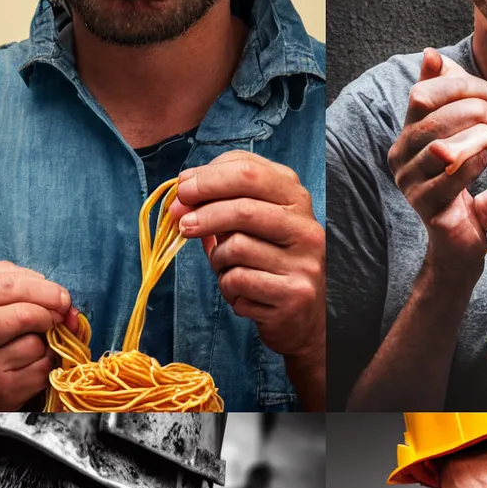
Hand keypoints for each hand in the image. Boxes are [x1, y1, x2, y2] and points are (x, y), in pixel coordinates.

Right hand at [0, 261, 81, 408]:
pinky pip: (42, 370)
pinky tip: (30, 362)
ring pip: (37, 344)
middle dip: (52, 311)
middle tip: (59, 314)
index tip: (59, 295)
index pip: (8, 285)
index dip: (43, 288)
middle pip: (26, 314)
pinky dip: (46, 363)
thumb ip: (12, 281)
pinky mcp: (2, 392)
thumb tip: (59, 296)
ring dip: (46, 340)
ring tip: (30, 342)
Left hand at [170, 152, 322, 365]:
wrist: (299, 317)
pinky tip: (238, 292)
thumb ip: (221, 204)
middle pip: (244, 206)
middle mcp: (306, 226)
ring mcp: (304, 261)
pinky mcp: (294, 294)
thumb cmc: (265, 262)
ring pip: (237, 246)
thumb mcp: (250, 226)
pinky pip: (238, 280)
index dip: (208, 177)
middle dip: (204, 212)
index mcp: (294, 198)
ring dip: (217, 259)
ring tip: (225, 267)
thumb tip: (181, 196)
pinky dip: (227, 286)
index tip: (183, 188)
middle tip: (181, 221)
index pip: (249, 170)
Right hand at [388, 48, 486, 278]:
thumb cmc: (466, 183)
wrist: (462, 242)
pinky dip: (480, 164)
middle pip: (431, 118)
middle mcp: (399, 157)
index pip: (421, 95)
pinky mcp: (428, 208)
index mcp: (405, 135)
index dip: (458, 86)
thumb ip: (449, 97)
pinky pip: (454, 177)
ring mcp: (410, 184)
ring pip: (442, 146)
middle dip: (474, 111)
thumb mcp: (459, 134)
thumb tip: (431, 54)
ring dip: (478, 138)